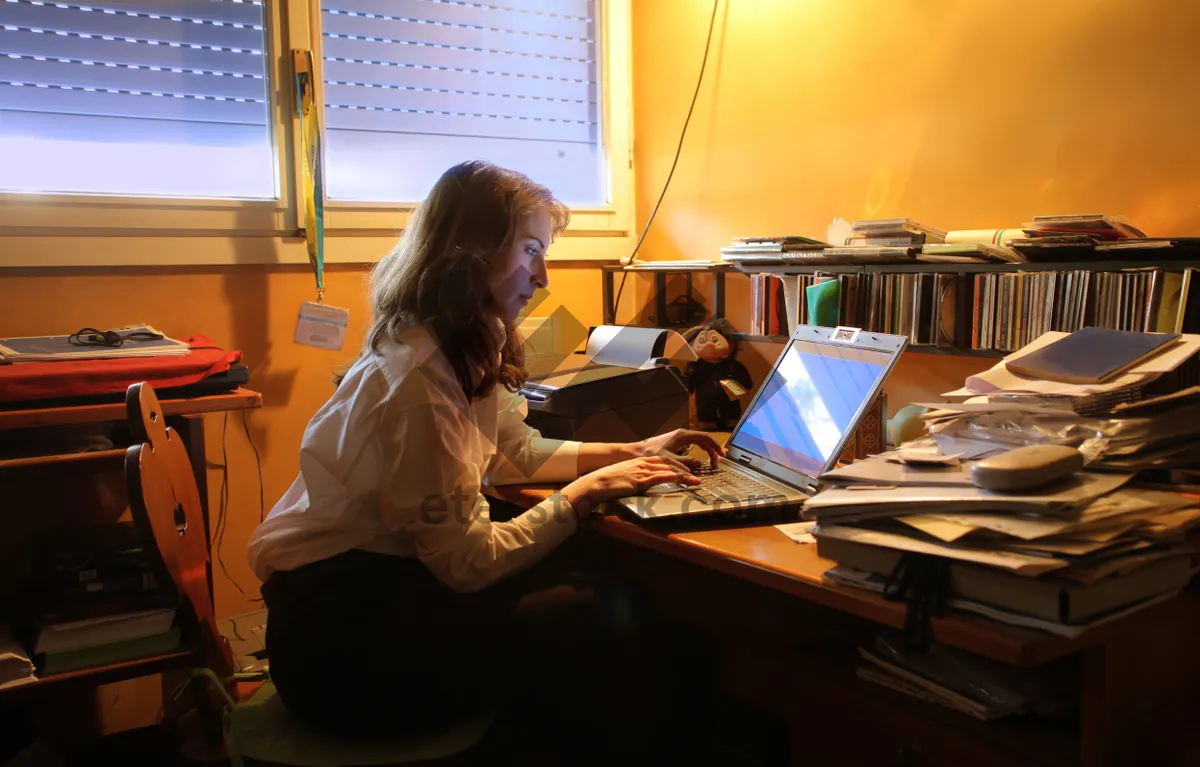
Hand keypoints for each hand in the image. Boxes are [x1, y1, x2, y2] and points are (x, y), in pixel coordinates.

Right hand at [562, 456, 700, 518]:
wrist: (598, 483)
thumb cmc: (610, 482)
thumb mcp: (626, 476)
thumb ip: (637, 478)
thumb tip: (644, 484)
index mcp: (640, 461)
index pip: (663, 461)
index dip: (677, 465)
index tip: (687, 469)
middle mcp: (643, 463)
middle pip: (669, 463)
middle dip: (685, 468)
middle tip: (697, 473)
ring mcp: (642, 470)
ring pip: (669, 470)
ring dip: (684, 475)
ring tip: (696, 480)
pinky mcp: (641, 480)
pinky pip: (662, 477)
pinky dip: (676, 478)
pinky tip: (684, 480)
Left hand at [639, 429, 725, 470]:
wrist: (637, 451)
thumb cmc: (650, 454)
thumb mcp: (668, 460)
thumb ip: (685, 462)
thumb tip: (700, 464)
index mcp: (683, 435)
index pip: (706, 437)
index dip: (716, 446)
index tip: (723, 455)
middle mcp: (683, 434)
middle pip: (705, 439)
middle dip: (713, 451)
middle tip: (717, 464)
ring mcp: (680, 437)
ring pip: (700, 441)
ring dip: (708, 451)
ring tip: (712, 463)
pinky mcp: (677, 442)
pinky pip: (694, 444)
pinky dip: (701, 450)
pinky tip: (702, 459)